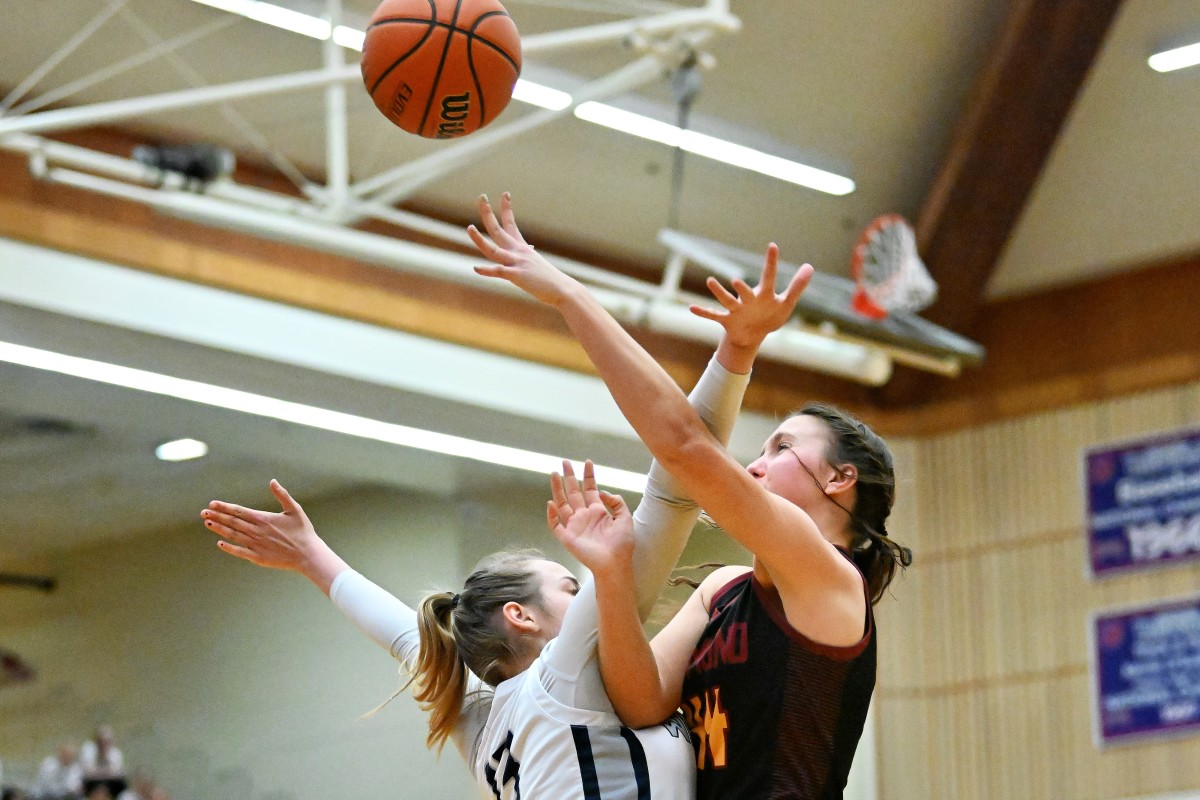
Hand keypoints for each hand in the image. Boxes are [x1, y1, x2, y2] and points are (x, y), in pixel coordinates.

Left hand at [201, 480, 332, 579]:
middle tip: (203, 512)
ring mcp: (256, 545)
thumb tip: (273, 481)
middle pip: (232, 522)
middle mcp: (256, 531)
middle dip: (217, 516)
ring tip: (208, 523)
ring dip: (219, 529)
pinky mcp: (258, 557)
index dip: (224, 507)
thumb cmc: (303, 531)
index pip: (239, 511)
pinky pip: (239, 551)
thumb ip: (282, 495)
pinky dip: (229, 548)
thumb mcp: (295, 509)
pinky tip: (220, 544)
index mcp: (263, 518)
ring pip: (233, 536)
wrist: (307, 554)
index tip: (212, 504)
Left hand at [468, 193, 577, 305]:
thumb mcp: (536, 263)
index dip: (506, 208)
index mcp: (521, 247)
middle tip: (482, 197)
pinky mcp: (517, 276)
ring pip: (494, 249)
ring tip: (469, 228)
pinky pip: (499, 271)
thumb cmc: (548, 278)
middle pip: (498, 230)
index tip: (505, 194)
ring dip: (480, 239)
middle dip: (488, 213)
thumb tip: (529, 249)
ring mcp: (517, 262)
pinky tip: (476, 268)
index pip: (511, 223)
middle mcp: (518, 251)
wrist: (562, 289)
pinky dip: (486, 270)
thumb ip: (528, 255)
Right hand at [545, 460, 632, 576]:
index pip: (591, 489)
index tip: (587, 462)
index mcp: (598, 512)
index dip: (589, 476)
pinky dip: (552, 515)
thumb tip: (602, 491)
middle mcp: (584, 516)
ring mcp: (574, 526)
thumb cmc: (622, 544)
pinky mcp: (567, 537)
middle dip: (569, 477)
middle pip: (574, 492)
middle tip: (565, 462)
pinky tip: (551, 503)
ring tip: (554, 474)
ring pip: (562, 504)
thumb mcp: (625, 518)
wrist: (615, 563)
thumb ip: (617, 502)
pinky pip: (556, 525)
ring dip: (557, 490)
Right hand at [691, 243, 812, 349]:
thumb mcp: (786, 303)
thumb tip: (810, 266)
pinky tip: (691, 308)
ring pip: (727, 301)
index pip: (769, 276)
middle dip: (740, 289)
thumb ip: (797, 286)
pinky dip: (704, 312)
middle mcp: (748, 300)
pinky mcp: (727, 321)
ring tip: (710, 281)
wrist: (753, 336)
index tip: (772, 246)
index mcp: (764, 295)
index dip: (771, 263)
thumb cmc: (770, 316)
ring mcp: (736, 310)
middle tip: (736, 280)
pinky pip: (714, 316)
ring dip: (719, 293)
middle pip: (744, 293)